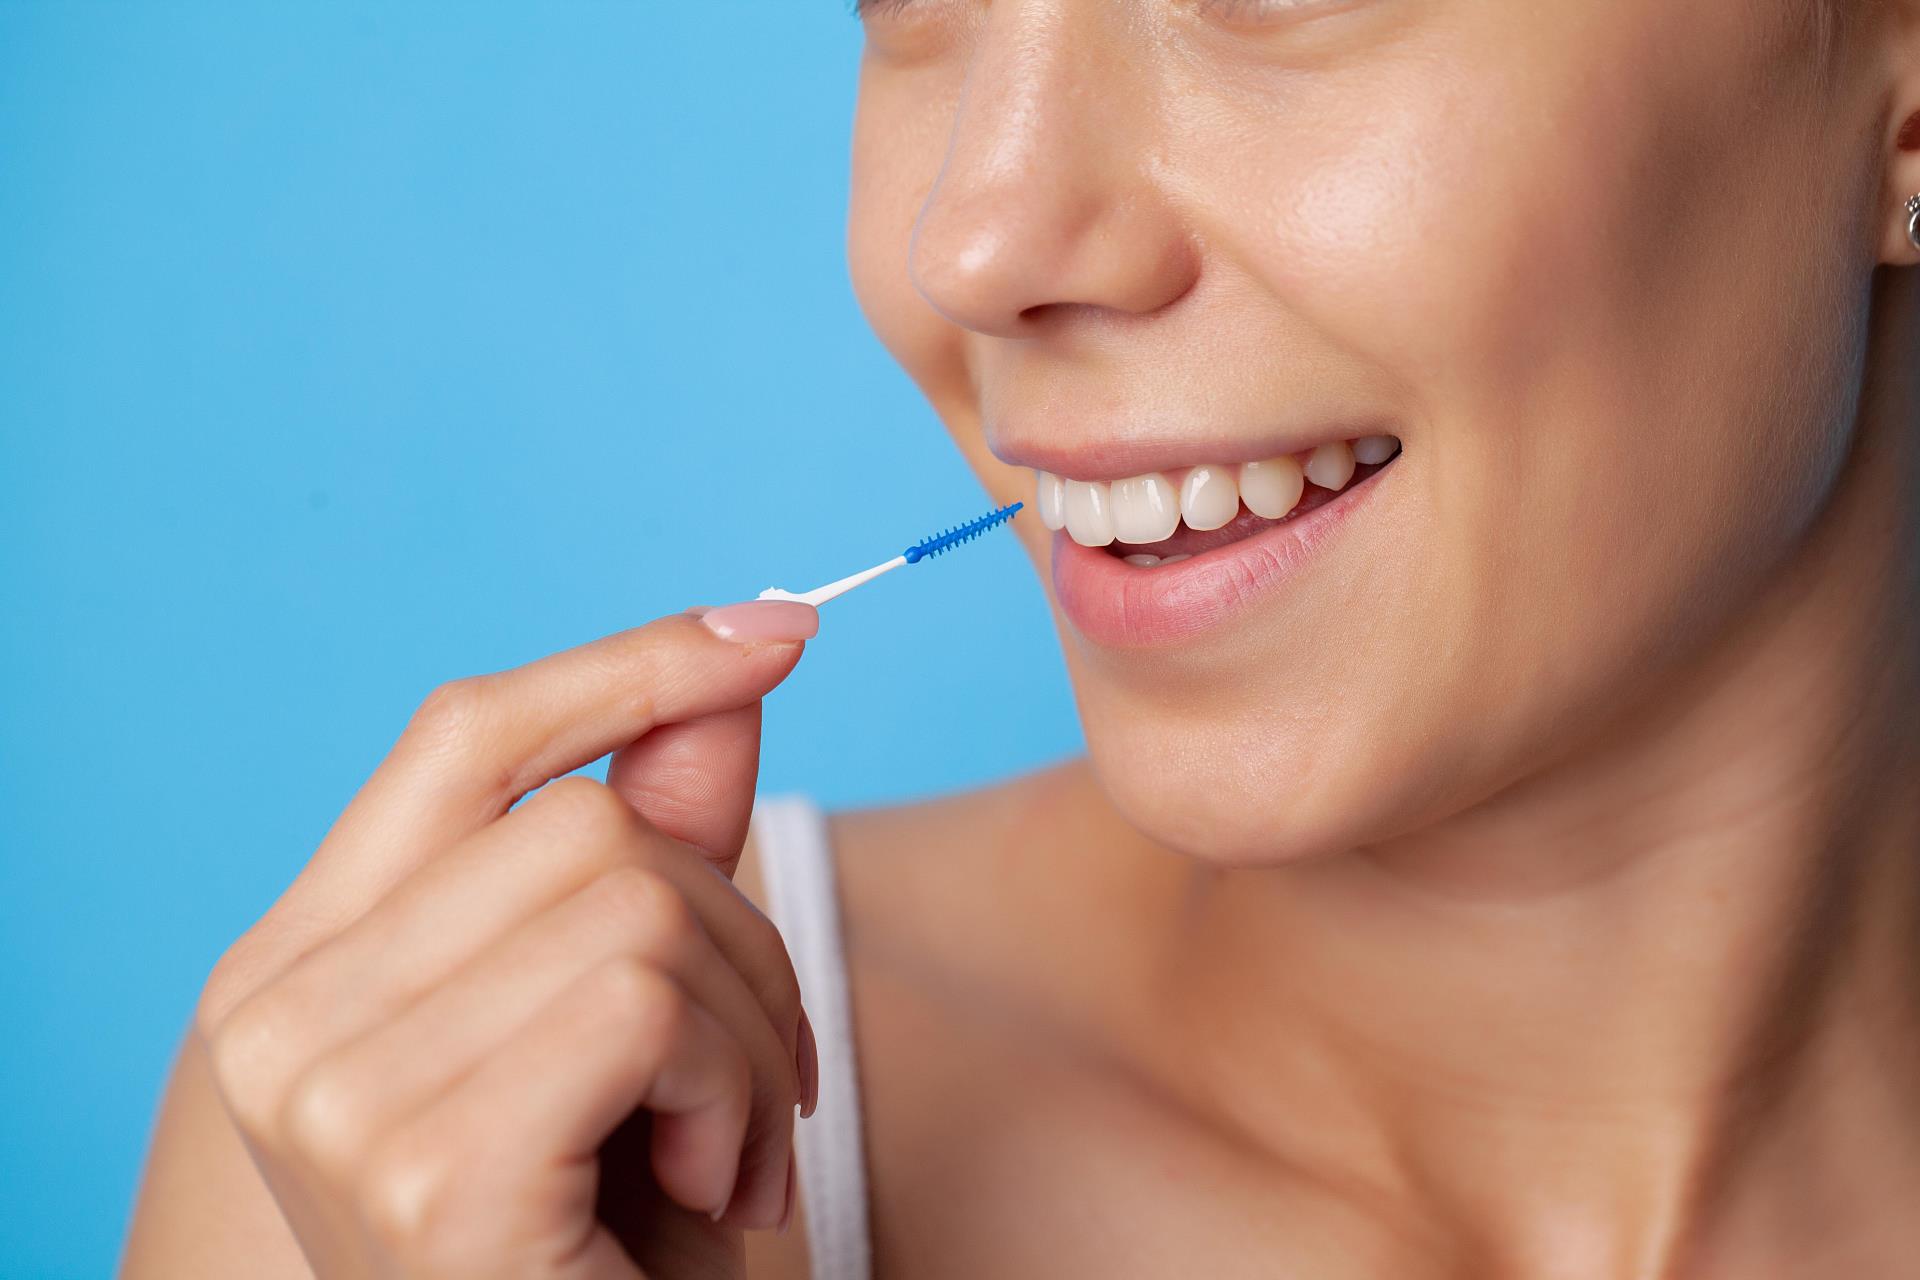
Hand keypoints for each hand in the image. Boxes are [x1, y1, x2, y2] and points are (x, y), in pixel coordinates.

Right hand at [194, 601, 823, 1278]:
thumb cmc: (615, 1247)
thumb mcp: (649, 1028)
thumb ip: (664, 850)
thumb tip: (737, 670)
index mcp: (306, 964)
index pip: (462, 732)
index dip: (626, 663)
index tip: (777, 627)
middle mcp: (278, 1016)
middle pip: (582, 819)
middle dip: (734, 933)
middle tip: (757, 1081)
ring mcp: (330, 1090)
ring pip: (635, 899)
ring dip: (751, 1029)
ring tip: (726, 1150)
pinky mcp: (422, 1165)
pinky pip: (649, 1000)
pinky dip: (738, 1088)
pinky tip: (711, 1191)